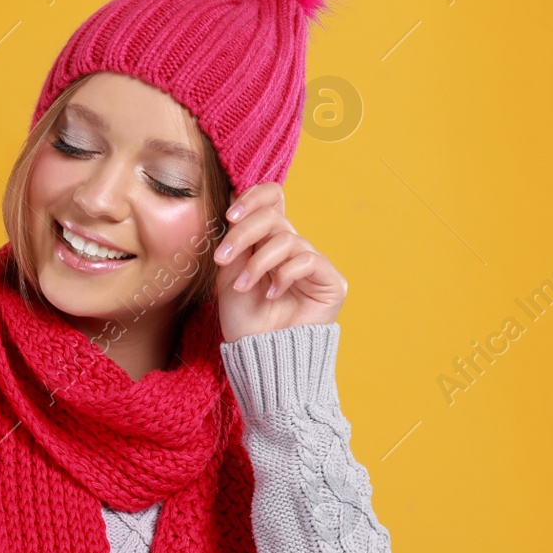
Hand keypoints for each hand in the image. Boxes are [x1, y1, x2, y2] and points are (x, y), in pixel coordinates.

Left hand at [212, 182, 347, 342]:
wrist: (261, 356)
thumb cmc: (244, 320)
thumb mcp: (230, 274)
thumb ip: (237, 239)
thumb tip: (232, 197)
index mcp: (269, 242)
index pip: (273, 200)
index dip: (254, 197)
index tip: (230, 215)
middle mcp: (293, 248)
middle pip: (274, 216)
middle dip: (243, 234)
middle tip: (222, 257)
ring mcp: (313, 263)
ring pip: (286, 239)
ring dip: (258, 264)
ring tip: (244, 287)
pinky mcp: (330, 281)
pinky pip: (307, 260)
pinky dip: (283, 276)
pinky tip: (272, 295)